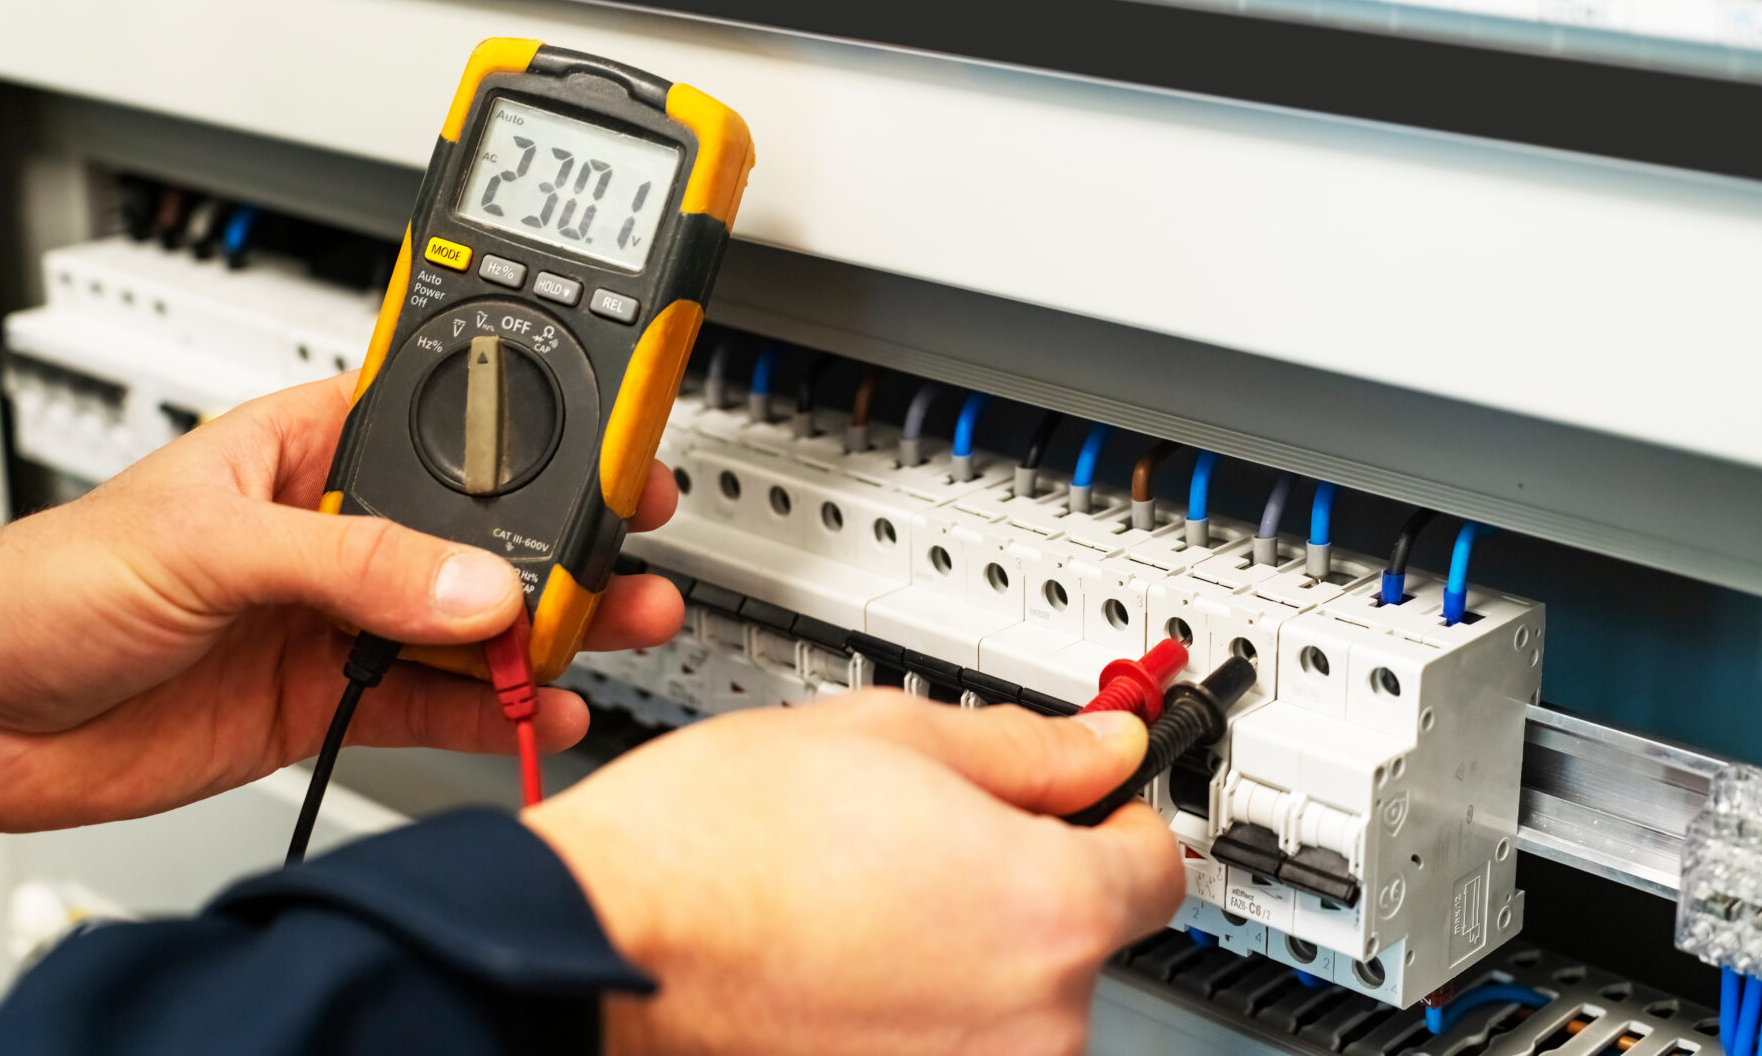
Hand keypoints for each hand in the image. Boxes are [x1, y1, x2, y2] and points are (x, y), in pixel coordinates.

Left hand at [0, 371, 682, 831]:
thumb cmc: (49, 582)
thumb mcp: (211, 545)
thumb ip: (354, 563)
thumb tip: (477, 583)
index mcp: (316, 447)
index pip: (452, 424)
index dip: (540, 430)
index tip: (613, 450)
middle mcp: (346, 529)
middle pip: (486, 528)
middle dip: (566, 543)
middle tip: (630, 560)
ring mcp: (344, 616)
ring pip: (478, 616)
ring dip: (552, 629)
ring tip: (617, 631)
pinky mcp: (334, 698)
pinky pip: (442, 700)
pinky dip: (501, 710)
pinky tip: (543, 708)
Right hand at [525, 690, 1183, 1055]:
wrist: (604, 942)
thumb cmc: (715, 848)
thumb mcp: (887, 736)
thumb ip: (1028, 748)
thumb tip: (1105, 745)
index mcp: (1049, 912)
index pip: (1158, 868)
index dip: (1118, 819)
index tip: (1083, 805)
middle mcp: (1034, 1026)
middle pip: (1079, 938)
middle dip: (1020, 884)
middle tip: (922, 843)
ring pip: (1011, 1003)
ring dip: (965, 957)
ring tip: (863, 905)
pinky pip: (949, 1047)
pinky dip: (916, 1015)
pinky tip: (844, 963)